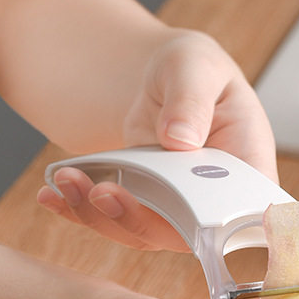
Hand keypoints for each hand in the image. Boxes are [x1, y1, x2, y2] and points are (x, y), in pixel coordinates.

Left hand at [37, 30, 276, 250]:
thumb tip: (181, 140)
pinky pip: (113, 221)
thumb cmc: (193, 70)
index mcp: (246, 168)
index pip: (246, 214)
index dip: (221, 229)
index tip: (183, 225)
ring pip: (141, 232)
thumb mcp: (196, 66)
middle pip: (184, 232)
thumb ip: (191, 99)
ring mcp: (178, 210)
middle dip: (137, 219)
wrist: (162, 80)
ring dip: (100, 215)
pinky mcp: (144, 209)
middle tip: (100, 193)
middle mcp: (215, 201)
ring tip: (67, 180)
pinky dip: (80, 212)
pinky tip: (52, 194)